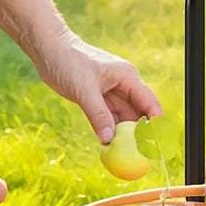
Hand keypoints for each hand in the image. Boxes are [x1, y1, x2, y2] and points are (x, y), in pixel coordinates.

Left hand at [35, 33, 161, 144]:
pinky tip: (109, 145)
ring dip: (124, 134)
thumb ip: (98, 115)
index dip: (156, 123)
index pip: (149, 102)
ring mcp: (111, 91)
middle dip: (141, 133)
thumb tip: (110, 140)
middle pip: (139, 112)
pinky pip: (109, 118)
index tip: (156, 143)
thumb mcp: (84, 90)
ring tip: (125, 154)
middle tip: (141, 155)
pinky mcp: (98, 98)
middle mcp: (123, 84)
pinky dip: (110, 131)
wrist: (49, 50)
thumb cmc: (69, 62)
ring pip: (124, 117)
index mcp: (127, 77)